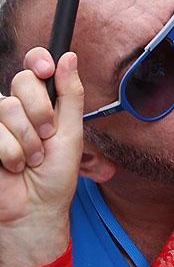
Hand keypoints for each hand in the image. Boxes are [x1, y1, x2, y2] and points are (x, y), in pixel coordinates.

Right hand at [0, 49, 82, 266]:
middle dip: (41, 112)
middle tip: (47, 136)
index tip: (47, 70)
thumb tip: (69, 57)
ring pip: (7, 107)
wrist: (36, 208)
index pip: (34, 65)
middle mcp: (17, 108)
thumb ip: (70, 94)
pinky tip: (14, 166)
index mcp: (41, 102)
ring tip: (32, 159)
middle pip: (22, 81)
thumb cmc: (56, 174)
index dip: (38, 60)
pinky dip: (10, 153)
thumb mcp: (72, 132)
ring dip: (27, 140)